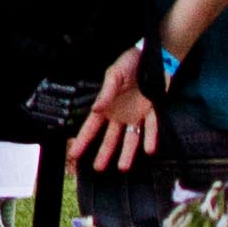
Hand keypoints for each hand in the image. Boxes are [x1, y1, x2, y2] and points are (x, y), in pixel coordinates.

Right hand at [73, 55, 158, 170]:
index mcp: (107, 105)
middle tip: (98, 168)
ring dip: (127, 153)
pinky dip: (151, 138)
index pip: (91, 127)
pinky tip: (149, 150)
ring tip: (123, 168)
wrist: (153, 58)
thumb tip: (95, 109)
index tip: (74, 154)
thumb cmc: (129, 63)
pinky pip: (152, 128)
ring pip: (131, 138)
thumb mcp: (113, 75)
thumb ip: (105, 93)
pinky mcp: (152, 112)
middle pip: (110, 137)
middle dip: (103, 153)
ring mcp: (136, 115)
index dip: (83, 141)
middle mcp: (120, 114)